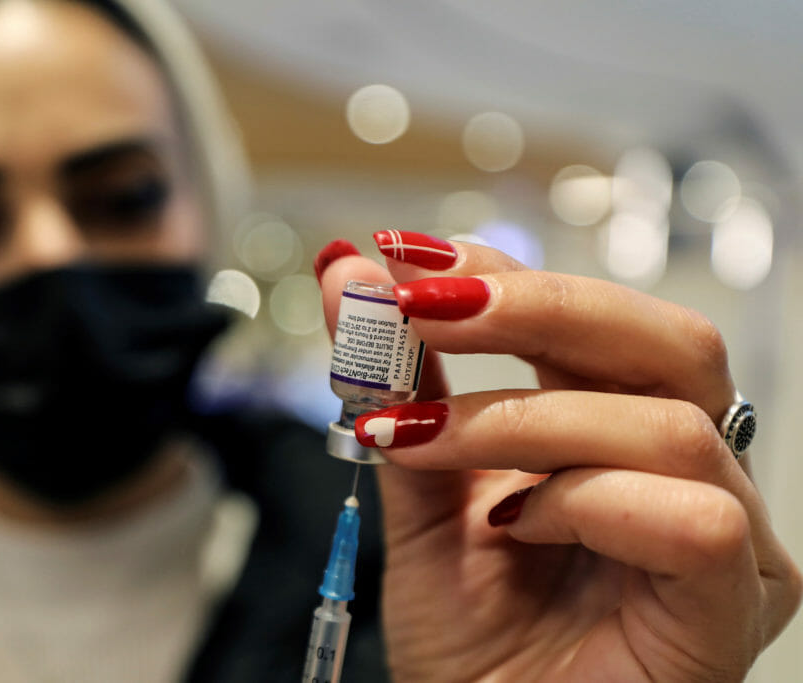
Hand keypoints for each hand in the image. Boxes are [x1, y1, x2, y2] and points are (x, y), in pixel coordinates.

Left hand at [316, 234, 800, 681]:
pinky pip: (693, 517)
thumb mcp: (420, 489)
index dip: (504, 273)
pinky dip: (586, 501)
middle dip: (534, 306)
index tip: (402, 258)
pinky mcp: (733, 603)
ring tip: (424, 444)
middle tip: (423, 305)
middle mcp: (691, 468)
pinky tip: (515, 525)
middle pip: (665, 339)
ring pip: (668, 421)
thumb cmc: (469, 634)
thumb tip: (351, 277)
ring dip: (521, 417)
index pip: (593, 319)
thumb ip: (398, 385)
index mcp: (622, 428)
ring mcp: (728, 535)